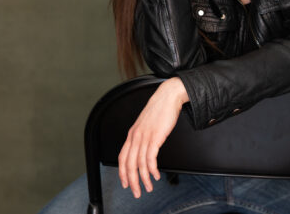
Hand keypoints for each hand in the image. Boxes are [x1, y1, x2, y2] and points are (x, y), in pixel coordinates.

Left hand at [118, 77, 188, 197]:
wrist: (167, 97)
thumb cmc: (159, 110)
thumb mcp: (146, 125)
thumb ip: (142, 137)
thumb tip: (143, 150)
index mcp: (132, 134)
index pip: (122, 157)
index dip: (122, 172)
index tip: (125, 183)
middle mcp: (136, 136)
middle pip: (129, 164)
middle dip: (132, 180)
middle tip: (136, 191)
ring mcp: (145, 137)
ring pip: (140, 163)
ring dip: (144, 178)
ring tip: (148, 186)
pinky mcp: (155, 137)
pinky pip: (150, 158)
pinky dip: (152, 169)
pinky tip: (155, 174)